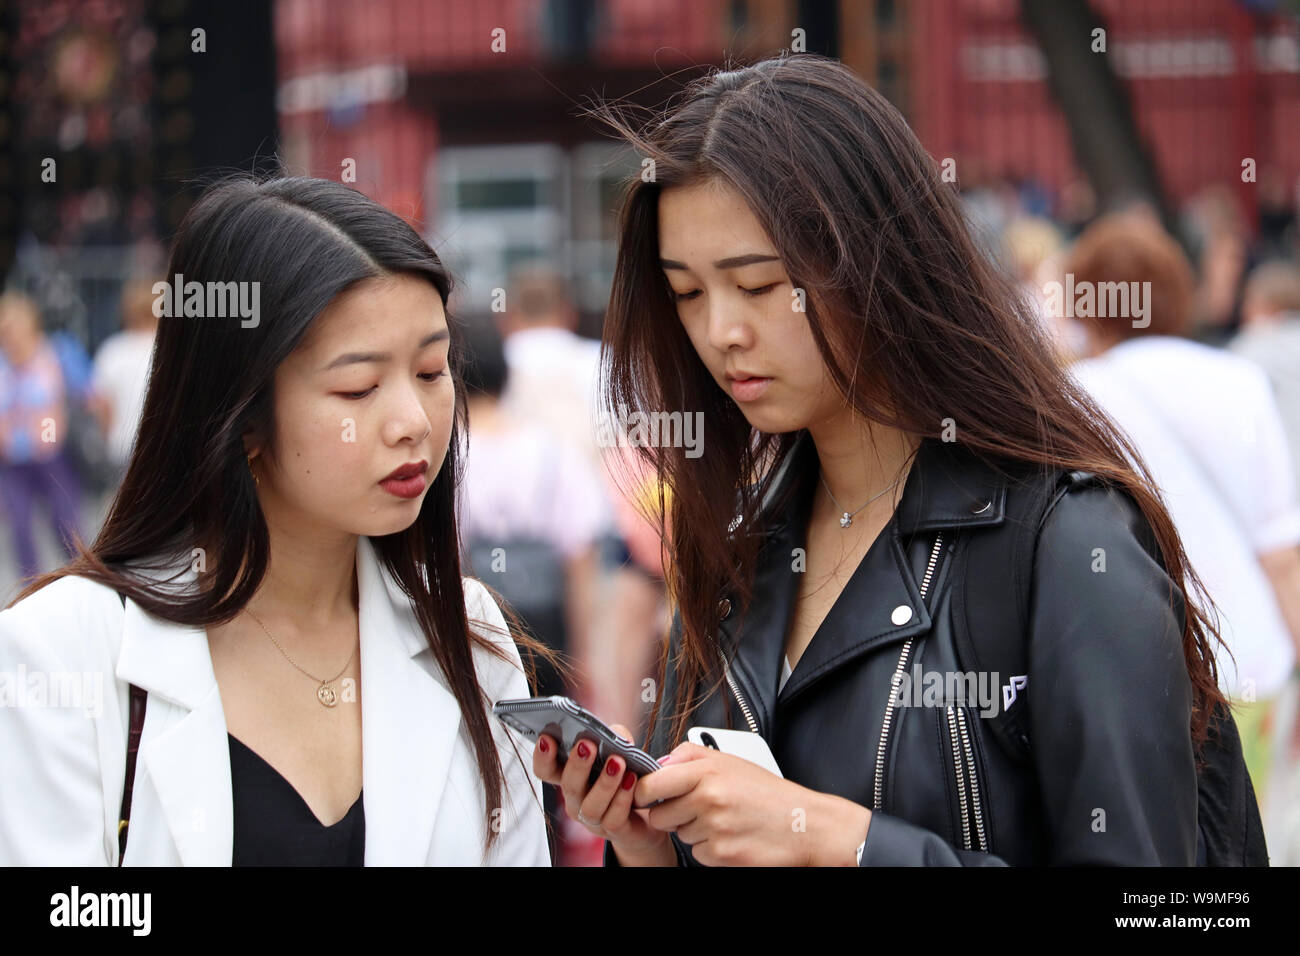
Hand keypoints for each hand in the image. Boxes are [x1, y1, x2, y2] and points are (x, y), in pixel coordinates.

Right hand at [532, 723, 674, 864]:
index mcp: (569, 776)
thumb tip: (616, 735)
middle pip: (569, 787)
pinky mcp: (614, 831)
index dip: (542, 757)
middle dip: (577, 765)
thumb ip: (614, 736)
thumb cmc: (626, 770)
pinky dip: (622, 798)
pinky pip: (614, 819)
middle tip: (587, 745)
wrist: (647, 807)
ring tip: (618, 762)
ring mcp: (593, 819)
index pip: (545, 770)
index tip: (546, 738)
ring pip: (591, 808)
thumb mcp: (618, 748)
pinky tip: (632, 779)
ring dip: (604, 784)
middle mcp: (576, 800)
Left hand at [636, 741, 871, 865]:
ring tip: (723, 820)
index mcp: (708, 770)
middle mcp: (708, 797)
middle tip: (696, 809)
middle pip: (659, 815)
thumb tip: (659, 764)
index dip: (644, 792)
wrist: (805, 824)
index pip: (652, 784)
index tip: (647, 795)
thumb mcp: (731, 760)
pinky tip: (731, 836)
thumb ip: (690, 756)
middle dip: (671, 815)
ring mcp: (714, 827)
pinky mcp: (721, 853)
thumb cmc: (769, 794)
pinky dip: (710, 848)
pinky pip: (697, 853)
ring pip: (679, 834)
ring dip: (694, 830)